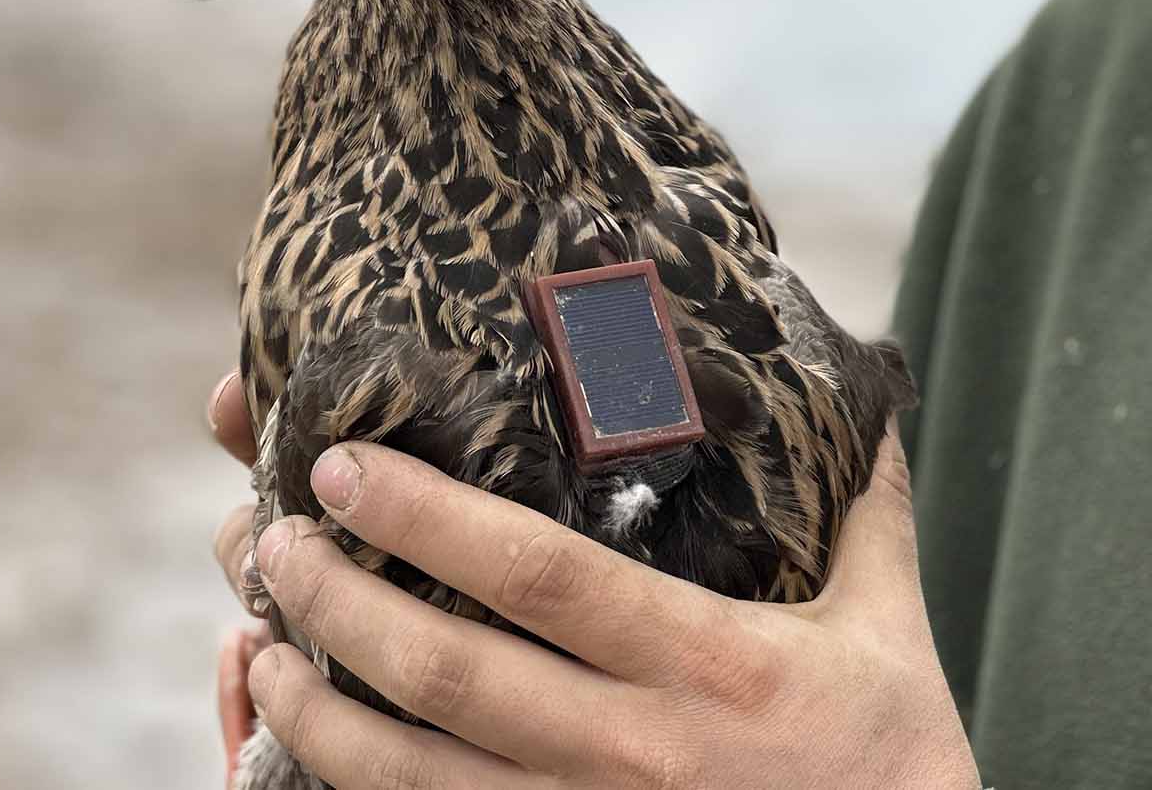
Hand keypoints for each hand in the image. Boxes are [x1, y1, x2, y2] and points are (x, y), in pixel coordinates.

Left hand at [208, 371, 979, 788]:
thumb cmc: (896, 761)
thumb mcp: (891, 627)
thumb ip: (866, 508)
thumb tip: (868, 399)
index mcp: (709, 664)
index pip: (541, 574)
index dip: (429, 518)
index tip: (345, 465)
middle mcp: (636, 751)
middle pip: (449, 672)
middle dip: (338, 601)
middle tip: (275, 540)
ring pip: (414, 777)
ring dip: (318, 709)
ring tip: (255, 641)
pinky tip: (313, 745)